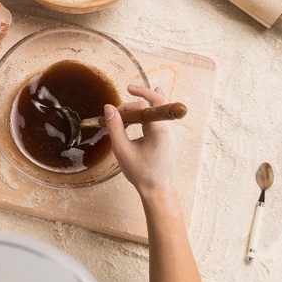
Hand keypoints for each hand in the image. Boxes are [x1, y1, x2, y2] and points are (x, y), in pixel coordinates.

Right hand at [104, 84, 178, 203]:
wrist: (158, 190)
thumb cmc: (141, 173)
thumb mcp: (122, 150)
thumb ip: (115, 127)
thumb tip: (108, 108)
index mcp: (160, 130)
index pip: (143, 107)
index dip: (126, 107)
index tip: (114, 114)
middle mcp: (169, 128)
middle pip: (156, 101)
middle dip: (140, 96)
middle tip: (126, 93)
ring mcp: (172, 132)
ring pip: (161, 107)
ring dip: (147, 101)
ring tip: (135, 91)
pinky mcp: (170, 136)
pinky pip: (164, 115)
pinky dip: (156, 107)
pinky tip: (157, 93)